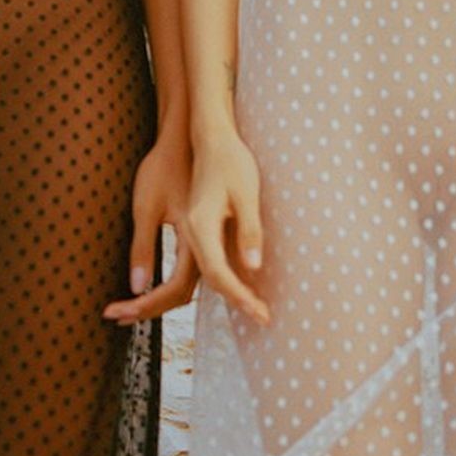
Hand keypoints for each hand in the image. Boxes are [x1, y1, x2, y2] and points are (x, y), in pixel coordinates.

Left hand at [104, 132, 199, 324]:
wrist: (183, 140)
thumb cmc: (162, 168)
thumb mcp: (145, 207)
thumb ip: (143, 248)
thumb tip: (137, 288)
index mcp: (195, 240)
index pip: (173, 290)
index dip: (144, 306)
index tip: (116, 312)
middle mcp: (205, 247)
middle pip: (180, 295)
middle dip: (147, 309)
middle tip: (116, 316)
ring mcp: (205, 243)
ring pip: (184, 286)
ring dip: (156, 301)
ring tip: (127, 308)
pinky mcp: (200, 237)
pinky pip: (186, 273)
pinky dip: (165, 287)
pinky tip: (149, 288)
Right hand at [184, 127, 269, 324]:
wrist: (211, 135)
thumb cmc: (232, 160)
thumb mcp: (246, 193)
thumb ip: (249, 231)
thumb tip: (254, 269)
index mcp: (198, 226)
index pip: (219, 273)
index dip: (241, 296)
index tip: (263, 313)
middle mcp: (191, 232)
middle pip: (207, 280)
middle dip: (235, 302)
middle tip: (264, 320)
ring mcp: (192, 230)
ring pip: (206, 273)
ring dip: (231, 293)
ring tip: (256, 310)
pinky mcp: (199, 226)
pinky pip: (209, 260)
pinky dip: (225, 278)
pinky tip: (244, 283)